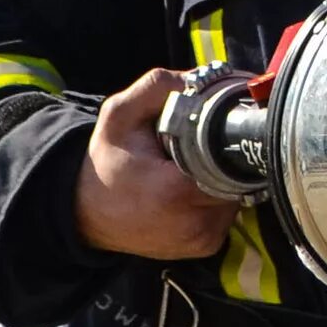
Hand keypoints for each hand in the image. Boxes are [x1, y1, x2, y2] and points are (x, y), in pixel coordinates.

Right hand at [75, 70, 238, 260]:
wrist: (87, 214)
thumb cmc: (106, 163)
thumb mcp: (119, 116)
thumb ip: (156, 88)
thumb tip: (198, 78)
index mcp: (175, 192)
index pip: (232, 159)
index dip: (229, 140)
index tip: (219, 128)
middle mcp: (194, 223)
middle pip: (239, 176)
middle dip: (226, 157)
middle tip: (201, 148)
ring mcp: (202, 240)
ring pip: (237, 195)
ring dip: (224, 178)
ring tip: (193, 168)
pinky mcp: (205, 248)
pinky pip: (228, 213)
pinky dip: (216, 198)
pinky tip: (192, 188)